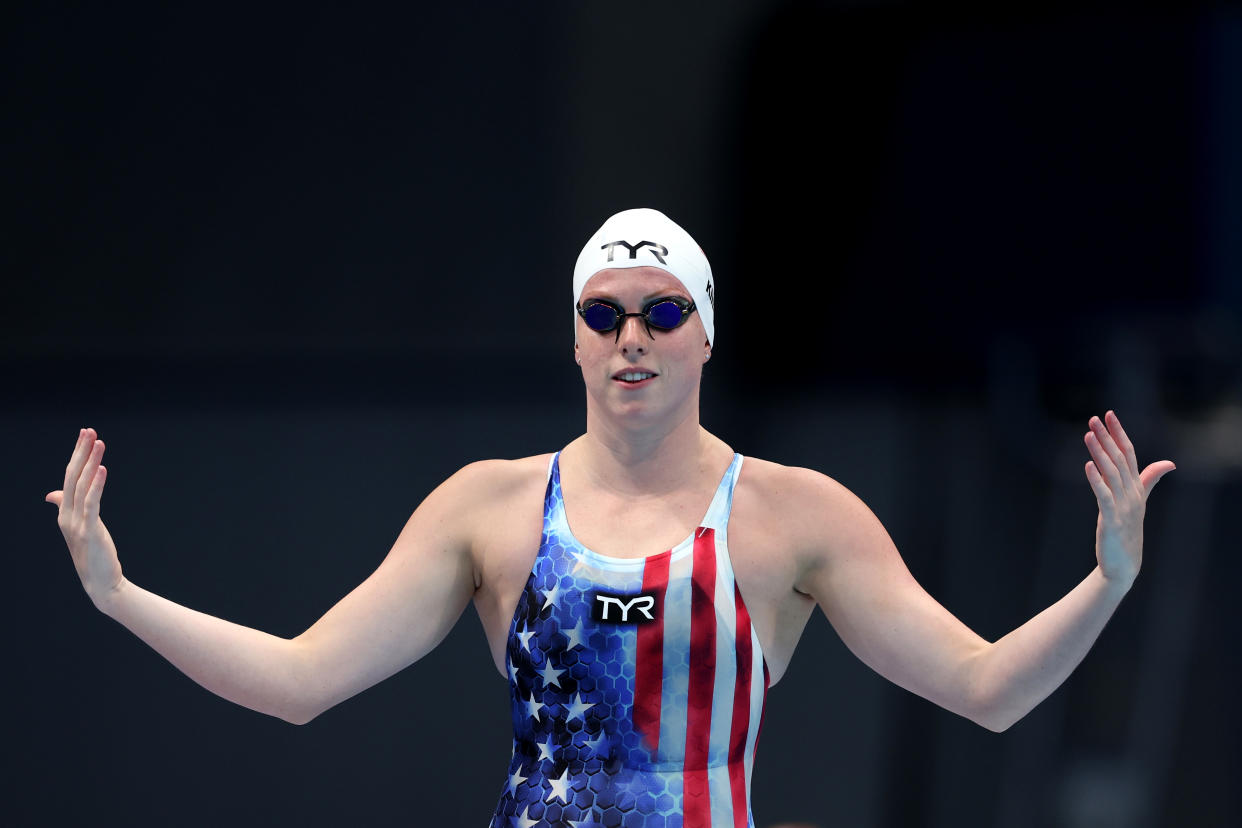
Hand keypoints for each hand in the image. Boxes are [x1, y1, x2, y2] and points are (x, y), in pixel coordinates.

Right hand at [46, 428, 123, 606]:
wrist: (100, 582)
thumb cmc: (92, 553)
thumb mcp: (78, 527)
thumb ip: (66, 507)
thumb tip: (52, 494)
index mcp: (65, 513)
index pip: (69, 477)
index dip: (77, 456)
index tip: (85, 435)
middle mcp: (67, 515)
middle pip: (73, 477)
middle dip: (81, 452)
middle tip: (89, 430)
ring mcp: (76, 523)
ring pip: (82, 486)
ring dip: (90, 462)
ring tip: (98, 442)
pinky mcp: (90, 531)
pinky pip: (92, 503)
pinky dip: (96, 485)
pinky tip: (102, 468)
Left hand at [1083, 410, 1174, 589]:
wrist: (1124, 564)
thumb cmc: (1128, 531)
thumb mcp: (1139, 502)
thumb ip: (1149, 480)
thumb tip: (1170, 463)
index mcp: (1136, 488)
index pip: (1130, 454)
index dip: (1120, 433)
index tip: (1109, 414)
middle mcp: (1131, 494)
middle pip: (1120, 459)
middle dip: (1108, 437)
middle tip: (1095, 417)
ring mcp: (1123, 506)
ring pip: (1111, 474)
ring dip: (1100, 452)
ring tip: (1089, 434)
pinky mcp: (1111, 519)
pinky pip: (1103, 496)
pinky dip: (1096, 480)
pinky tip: (1087, 465)